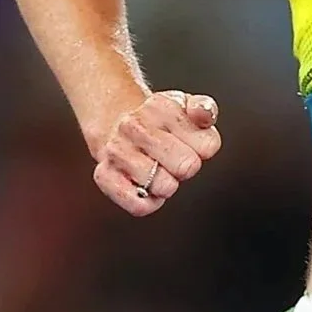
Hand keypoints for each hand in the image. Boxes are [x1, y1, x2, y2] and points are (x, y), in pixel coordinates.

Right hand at [91, 90, 220, 216]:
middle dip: (186, 167)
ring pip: (165, 187)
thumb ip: (204, 108)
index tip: (191, 141)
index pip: (207, 146)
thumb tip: (203, 113)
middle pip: (187, 167)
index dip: (204, 149)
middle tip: (175, 158)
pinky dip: (150, 203)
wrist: (116, 123)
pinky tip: (147, 188)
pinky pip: (139, 205)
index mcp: (160, 106)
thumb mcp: (186, 106)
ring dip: (168, 184)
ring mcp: (116, 151)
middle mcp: (133, 126)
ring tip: (158, 170)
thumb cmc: (161, 121)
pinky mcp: (104, 175)